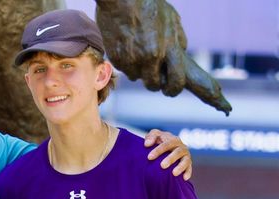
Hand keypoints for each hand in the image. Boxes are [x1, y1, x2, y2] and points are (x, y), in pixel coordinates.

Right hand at [95, 0, 230, 114]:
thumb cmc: (149, 6)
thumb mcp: (171, 21)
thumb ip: (176, 42)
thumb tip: (179, 58)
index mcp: (169, 47)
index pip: (179, 81)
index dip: (176, 89)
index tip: (177, 91)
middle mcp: (152, 58)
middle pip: (156, 86)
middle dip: (158, 83)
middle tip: (157, 75)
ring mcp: (133, 61)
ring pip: (140, 79)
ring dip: (142, 71)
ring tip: (141, 50)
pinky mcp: (118, 61)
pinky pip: (127, 70)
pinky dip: (129, 62)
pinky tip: (129, 46)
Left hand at [144, 129, 191, 179]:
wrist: (166, 150)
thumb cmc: (158, 142)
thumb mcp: (154, 136)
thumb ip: (151, 136)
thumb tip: (147, 144)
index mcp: (173, 140)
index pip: (166, 144)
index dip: (158, 150)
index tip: (149, 157)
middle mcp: (181, 147)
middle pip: (177, 152)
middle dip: (170, 159)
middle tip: (162, 166)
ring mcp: (185, 156)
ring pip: (185, 160)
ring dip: (180, 167)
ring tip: (174, 173)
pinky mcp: (188, 164)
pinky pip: (189, 168)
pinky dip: (188, 172)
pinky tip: (184, 178)